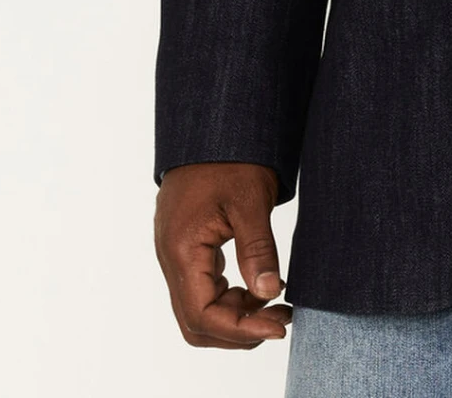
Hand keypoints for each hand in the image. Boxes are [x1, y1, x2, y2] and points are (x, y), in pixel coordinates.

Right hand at [154, 161, 292, 348]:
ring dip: (235, 315)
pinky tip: (259, 284)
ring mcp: (176, 252)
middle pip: (196, 321)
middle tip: (280, 319)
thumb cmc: (231, 155)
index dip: (241, 330)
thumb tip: (270, 292)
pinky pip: (202, 286)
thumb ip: (257, 249)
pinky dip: (230, 296)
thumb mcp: (251, 199)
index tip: (278, 327)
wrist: (214, 121)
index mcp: (182, 249)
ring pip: (198, 307)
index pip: (203, 315)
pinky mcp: (186, 244)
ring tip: (275, 303)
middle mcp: (171, 257)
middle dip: (238, 330)